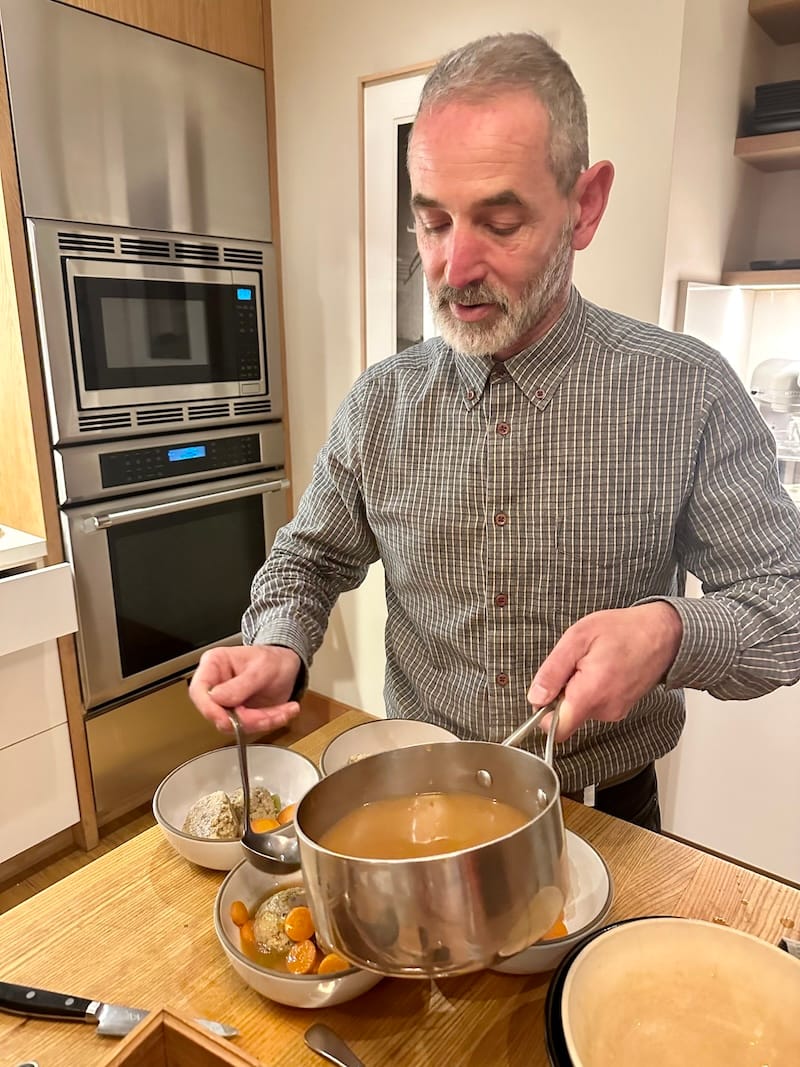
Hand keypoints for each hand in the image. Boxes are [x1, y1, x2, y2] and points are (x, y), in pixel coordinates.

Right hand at [188, 644, 302, 733]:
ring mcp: (226, 701)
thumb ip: (240, 684)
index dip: (209, 709)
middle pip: (217, 712)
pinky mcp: (238, 714)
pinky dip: (266, 723)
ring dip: (260, 722)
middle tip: (268, 715)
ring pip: (233, 724)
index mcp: (214, 664)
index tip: (226, 720)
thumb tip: (217, 698)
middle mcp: (216, 684)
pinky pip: (247, 728)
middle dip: (246, 719)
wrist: (288, 667)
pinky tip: (281, 713)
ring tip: (281, 711)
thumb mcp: (262, 668)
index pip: (199, 690)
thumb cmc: (274, 659)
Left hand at [527, 603, 681, 740]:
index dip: (543, 714)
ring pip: (581, 709)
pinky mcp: (621, 708)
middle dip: (563, 691)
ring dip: (578, 688)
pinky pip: (596, 704)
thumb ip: (553, 671)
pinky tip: (604, 668)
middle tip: (576, 664)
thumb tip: (535, 697)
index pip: (557, 729)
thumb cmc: (623, 630)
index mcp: (591, 694)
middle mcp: (605, 710)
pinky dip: (593, 689)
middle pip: (567, 715)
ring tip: (594, 662)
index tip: (545, 692)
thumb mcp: (577, 638)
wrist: (663, 633)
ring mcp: (615, 711)